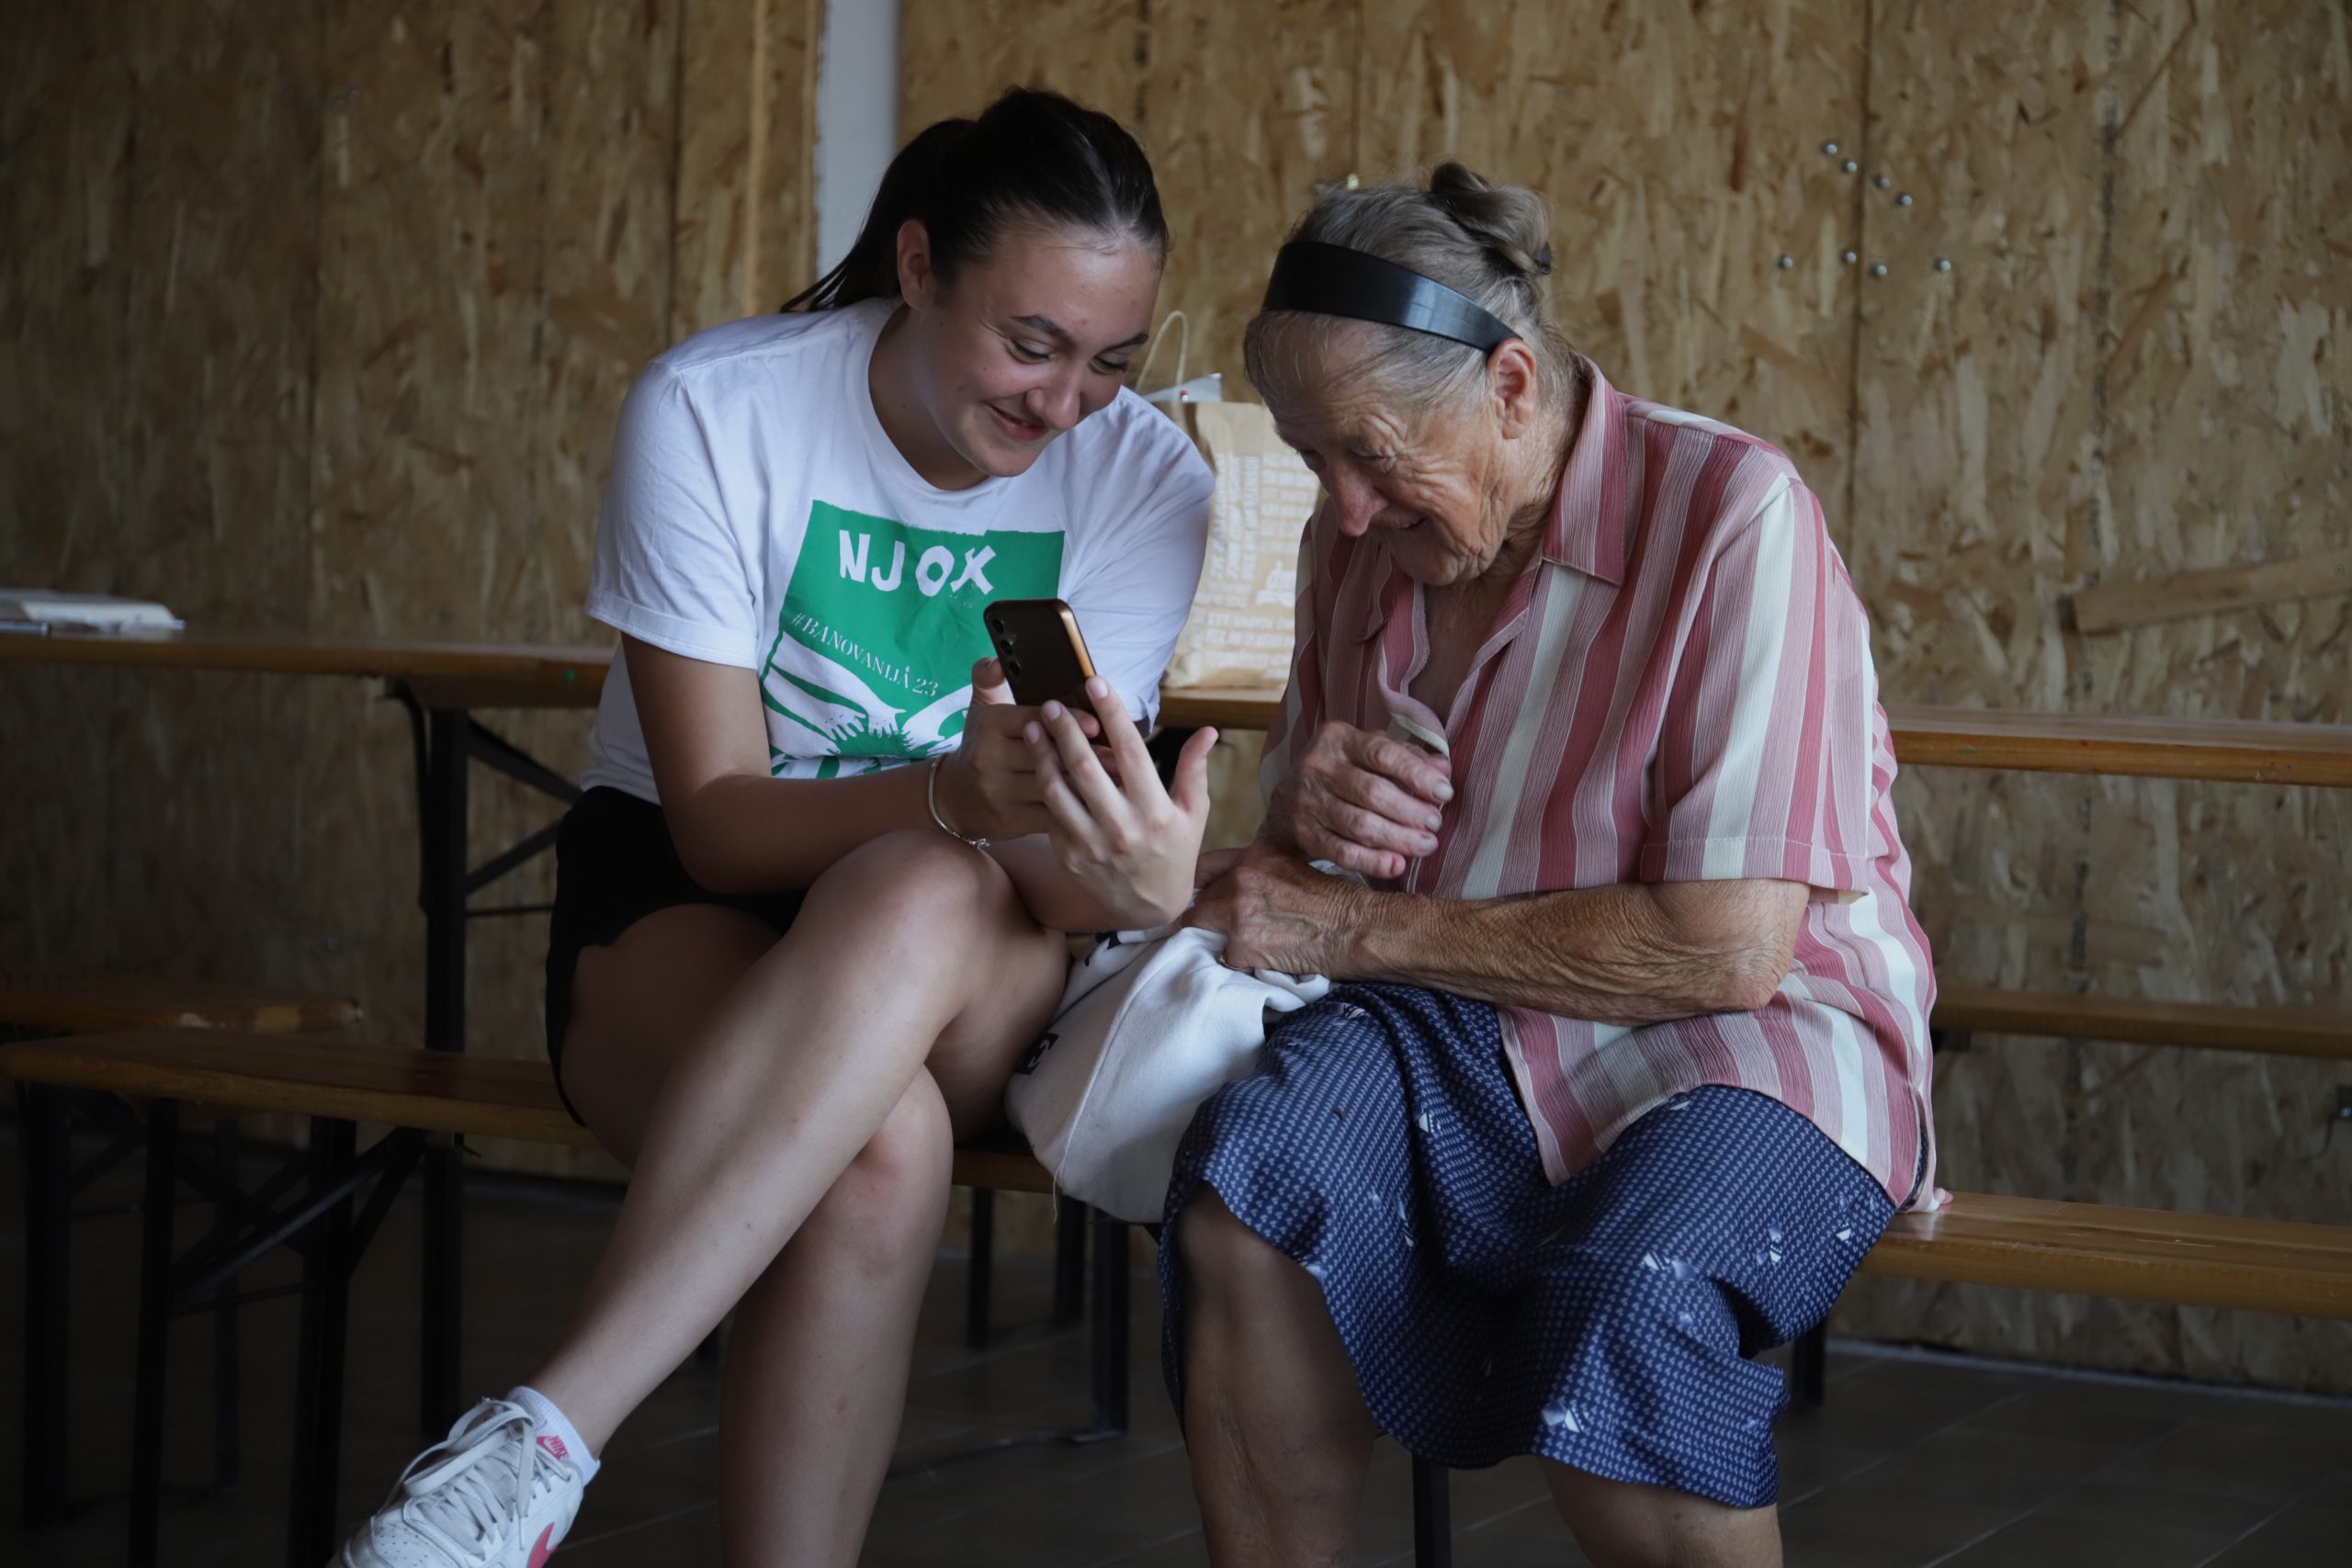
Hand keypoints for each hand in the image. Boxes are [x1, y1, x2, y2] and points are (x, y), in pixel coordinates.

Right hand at [935, 658, 1100, 839]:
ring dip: (1085, 783)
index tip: (1098, 725)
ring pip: (1051, 785)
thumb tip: (1000, 659)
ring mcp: (999, 791)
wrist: (953, 799)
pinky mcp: (1009, 820)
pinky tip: (1097, 804)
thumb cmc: (982, 747)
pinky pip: (1050, 814)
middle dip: (1084, 754)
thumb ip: (990, 679)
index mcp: (990, 725)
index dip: (1069, 721)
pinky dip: (1076, 809)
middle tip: (1117, 756)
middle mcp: (990, 758)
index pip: (1034, 718)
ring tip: (1116, 780)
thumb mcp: (981, 710)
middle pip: (1046, 753)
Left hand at [1028, 676, 1216, 928]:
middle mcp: (1122, 829)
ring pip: (1057, 790)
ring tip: (1034, 728)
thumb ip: (1194, 770)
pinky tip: (1039, 764)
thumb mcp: (1194, 814)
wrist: (1148, 909)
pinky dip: (1045, 786)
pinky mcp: (1069, 857)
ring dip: (1042, 754)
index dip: (1111, 713)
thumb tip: (1208, 730)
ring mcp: (1092, 845)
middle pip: (1085, 767)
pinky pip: (1051, 815)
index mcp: (1156, 812)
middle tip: (1051, 703)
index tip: (1096, 682)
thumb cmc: (1174, 853)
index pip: (1131, 752)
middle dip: (1065, 729)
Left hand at [1184, 842, 1370, 975]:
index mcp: (1254, 856)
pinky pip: (1225, 957)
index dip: (1196, 885)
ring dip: (1219, 939)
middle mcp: (1241, 879)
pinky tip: (1262, 959)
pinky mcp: (1242, 945)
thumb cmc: (1336, 900)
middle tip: (1222, 929)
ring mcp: (1238, 912)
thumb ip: (1260, 872)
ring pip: (1204, 929)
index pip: (1203, 867)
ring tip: (1245, 945)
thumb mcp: (1294, 867)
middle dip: (1206, 917)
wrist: (1357, 928)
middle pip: (1199, 901)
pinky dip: (1239, 962)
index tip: (1196, 897)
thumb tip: (1235, 887)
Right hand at [1264, 719, 1451, 879]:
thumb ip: (1405, 757)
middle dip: (1411, 811)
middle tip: (1436, 824)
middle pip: (1373, 792)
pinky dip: (1373, 861)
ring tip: (1426, 845)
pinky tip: (1397, 865)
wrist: (1285, 805)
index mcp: (1338, 738)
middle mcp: (1318, 766)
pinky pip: (1343, 852)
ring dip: (1399, 839)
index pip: (1383, 753)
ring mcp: (1307, 802)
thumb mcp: (1366, 754)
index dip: (1417, 775)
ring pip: (1360, 825)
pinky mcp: (1304, 834)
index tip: (1445, 793)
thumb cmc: (1340, 774)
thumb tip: (1443, 769)